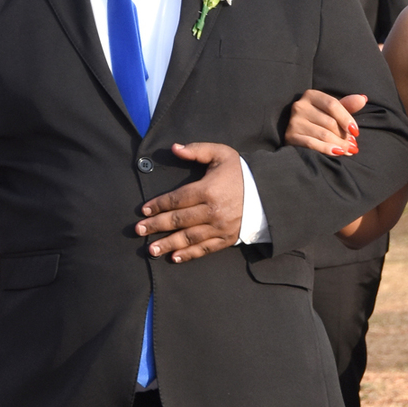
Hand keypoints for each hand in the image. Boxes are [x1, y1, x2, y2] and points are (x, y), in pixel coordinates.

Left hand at [136, 142, 243, 261]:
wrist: (268, 193)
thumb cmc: (241, 172)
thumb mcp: (221, 154)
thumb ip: (197, 150)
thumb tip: (174, 148)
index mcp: (208, 190)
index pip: (177, 199)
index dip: (158, 205)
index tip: (144, 209)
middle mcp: (212, 211)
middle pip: (178, 220)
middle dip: (156, 225)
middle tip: (139, 230)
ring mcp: (220, 227)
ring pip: (189, 237)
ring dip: (168, 244)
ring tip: (151, 249)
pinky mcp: (226, 238)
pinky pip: (205, 249)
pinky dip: (189, 254)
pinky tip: (174, 258)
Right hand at [284, 91, 366, 156]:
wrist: (299, 136)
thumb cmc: (319, 121)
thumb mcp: (332, 111)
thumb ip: (347, 105)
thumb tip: (363, 99)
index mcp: (311, 95)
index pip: (333, 104)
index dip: (347, 118)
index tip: (356, 131)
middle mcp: (300, 106)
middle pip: (330, 121)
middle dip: (344, 135)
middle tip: (353, 145)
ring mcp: (294, 121)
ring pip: (323, 134)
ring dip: (339, 144)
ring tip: (348, 150)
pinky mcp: (290, 136)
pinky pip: (312, 144)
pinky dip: (327, 149)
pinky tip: (337, 153)